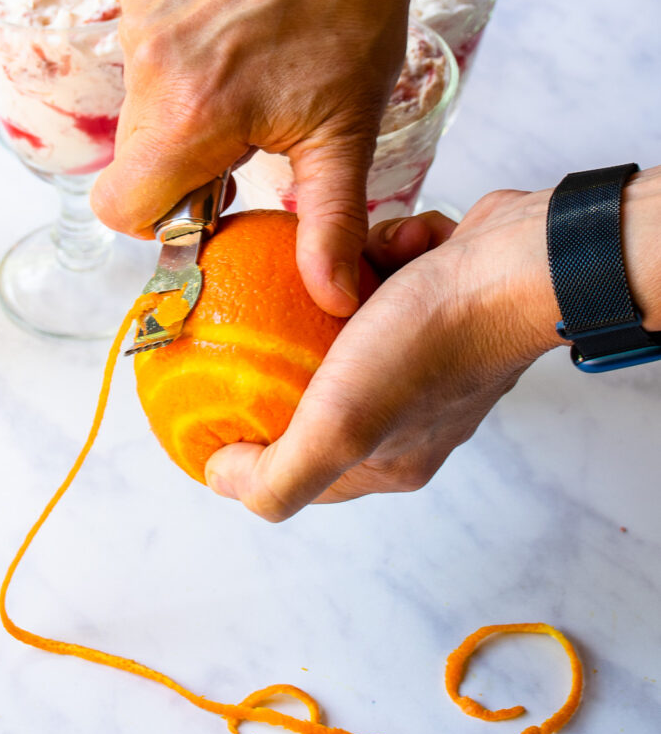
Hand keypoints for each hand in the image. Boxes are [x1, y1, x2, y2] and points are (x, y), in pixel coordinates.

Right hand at [91, 0, 417, 315]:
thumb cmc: (355, 12)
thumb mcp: (347, 134)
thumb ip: (329, 226)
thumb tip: (333, 300)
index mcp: (193, 116)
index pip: (121, 208)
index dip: (160, 220)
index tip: (209, 201)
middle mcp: (150, 68)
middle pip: (135, 161)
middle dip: (183, 166)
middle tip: (245, 141)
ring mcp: (140, 20)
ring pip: (139, 109)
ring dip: (184, 114)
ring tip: (246, 81)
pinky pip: (144, 58)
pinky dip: (181, 67)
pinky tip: (233, 42)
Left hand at [204, 191, 565, 520]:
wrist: (519, 263)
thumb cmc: (429, 343)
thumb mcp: (339, 424)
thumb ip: (280, 475)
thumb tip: (222, 480)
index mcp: (388, 461)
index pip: (297, 471)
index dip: (250, 444)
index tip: (213, 396)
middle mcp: (410, 419)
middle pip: (316, 398)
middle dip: (289, 358)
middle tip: (261, 325)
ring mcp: (426, 360)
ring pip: (347, 330)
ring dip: (338, 296)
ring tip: (337, 277)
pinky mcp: (438, 307)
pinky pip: (383, 285)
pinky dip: (379, 262)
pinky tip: (388, 253)